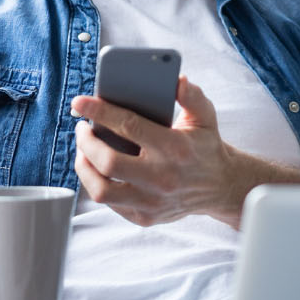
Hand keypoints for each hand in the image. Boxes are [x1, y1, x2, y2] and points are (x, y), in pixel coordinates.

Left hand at [71, 76, 250, 227]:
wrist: (221, 188)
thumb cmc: (206, 147)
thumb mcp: (206, 117)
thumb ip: (192, 96)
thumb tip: (177, 81)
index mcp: (175, 148)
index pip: (129, 126)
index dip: (99, 111)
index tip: (78, 103)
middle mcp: (162, 178)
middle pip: (108, 162)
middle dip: (85, 142)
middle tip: (82, 128)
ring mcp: (152, 202)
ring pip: (102, 190)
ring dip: (84, 168)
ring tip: (83, 151)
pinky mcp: (145, 218)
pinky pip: (110, 204)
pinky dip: (97, 184)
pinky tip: (96, 169)